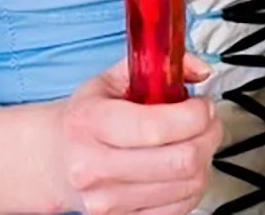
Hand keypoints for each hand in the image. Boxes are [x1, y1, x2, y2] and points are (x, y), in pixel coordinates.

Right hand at [47, 56, 220, 214]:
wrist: (56, 160)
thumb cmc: (85, 118)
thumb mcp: (109, 80)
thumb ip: (154, 65)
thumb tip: (199, 68)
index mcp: (89, 123)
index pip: (155, 128)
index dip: (193, 115)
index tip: (202, 104)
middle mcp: (95, 167)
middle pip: (178, 161)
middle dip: (207, 135)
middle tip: (208, 120)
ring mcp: (108, 201)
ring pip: (186, 187)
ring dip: (204, 159)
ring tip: (197, 140)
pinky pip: (180, 208)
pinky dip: (192, 184)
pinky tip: (183, 166)